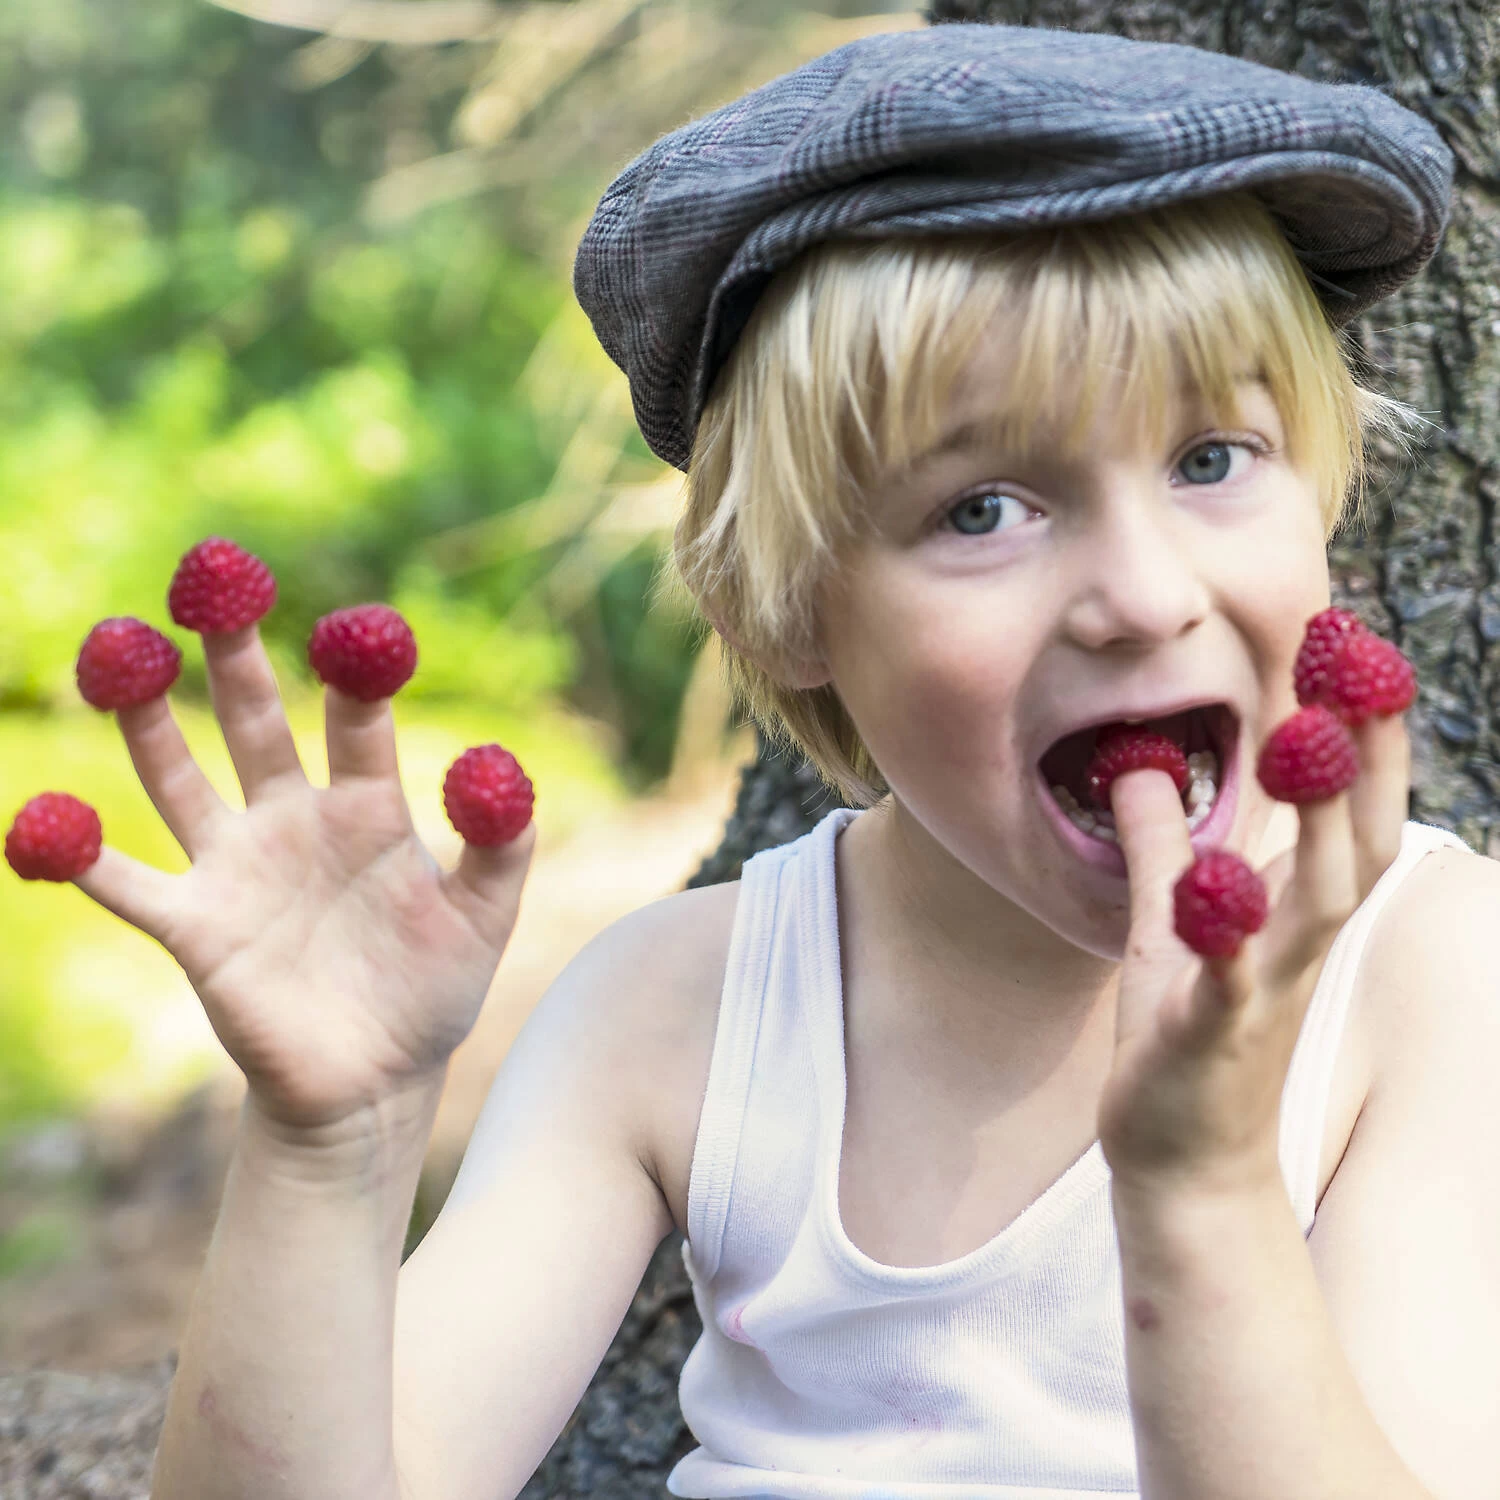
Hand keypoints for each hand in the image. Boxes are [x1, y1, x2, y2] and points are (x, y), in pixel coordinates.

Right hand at [69, 624, 534, 1134]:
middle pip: (255, 723)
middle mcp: (293, 822)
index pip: (357, 721)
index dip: (355, 670)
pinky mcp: (194, 927)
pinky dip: (79, 854)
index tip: (353, 622)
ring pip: (179, 778)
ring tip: (123, 647)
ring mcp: (236, 870)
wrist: (374, 1082)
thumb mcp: (484, 918)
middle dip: (235, 657)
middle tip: (213, 580)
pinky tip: (45, 817)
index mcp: (368, 810)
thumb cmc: (432, 993)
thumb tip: (498, 765)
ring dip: (149, 720)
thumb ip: (501, 845)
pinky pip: (124, 882)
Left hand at [1095, 710, 1409, 1196]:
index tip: (1356, 648)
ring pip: (1314, 902)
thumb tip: (1141, 763)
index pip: (1348, 812)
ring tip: (1304, 740)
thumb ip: (1162, 844)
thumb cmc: (1185, 1032)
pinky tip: (1215, 890)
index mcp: (1293, 910)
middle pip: (1357, 840)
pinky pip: (1228, 983)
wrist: (1184, 1159)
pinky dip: (1227, 939)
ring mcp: (1261, 989)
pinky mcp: (1209, 1035)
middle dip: (1362, 754)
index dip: (1361, 735)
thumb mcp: (1166, 920)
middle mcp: (1297, 943)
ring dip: (1318, 822)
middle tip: (1360, 663)